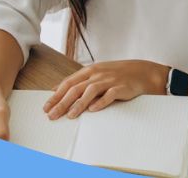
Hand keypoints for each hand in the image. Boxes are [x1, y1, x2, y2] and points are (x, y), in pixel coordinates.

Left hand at [43, 60, 168, 119]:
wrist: (141, 72)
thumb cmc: (116, 74)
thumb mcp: (95, 74)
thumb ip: (77, 81)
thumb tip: (56, 89)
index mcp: (89, 71)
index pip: (68, 83)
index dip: (56, 96)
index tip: (46, 107)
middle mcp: (97, 74)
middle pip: (76, 89)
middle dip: (62, 103)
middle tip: (52, 115)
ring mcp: (109, 80)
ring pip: (90, 91)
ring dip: (79, 104)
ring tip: (70, 116)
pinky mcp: (121, 87)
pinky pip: (109, 95)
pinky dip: (101, 102)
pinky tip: (93, 110)